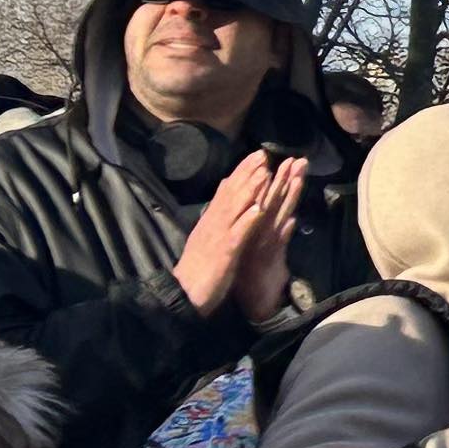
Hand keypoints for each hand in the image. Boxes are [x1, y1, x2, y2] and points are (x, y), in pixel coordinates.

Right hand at [171, 154, 305, 324]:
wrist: (185, 293)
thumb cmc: (199, 266)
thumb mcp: (207, 236)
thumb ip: (216, 214)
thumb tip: (223, 191)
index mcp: (211, 221)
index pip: (226, 191)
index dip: (241, 172)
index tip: (256, 155)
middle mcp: (213, 224)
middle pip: (231, 195)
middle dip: (247, 173)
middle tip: (262, 154)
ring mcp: (218, 238)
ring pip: (235, 210)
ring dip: (249, 190)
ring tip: (264, 173)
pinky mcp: (224, 254)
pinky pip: (237, 235)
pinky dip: (247, 221)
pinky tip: (259, 209)